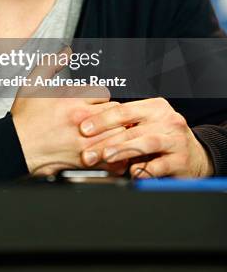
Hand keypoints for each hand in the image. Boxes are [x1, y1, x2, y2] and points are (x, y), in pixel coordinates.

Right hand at [11, 47, 117, 174]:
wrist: (16, 147)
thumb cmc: (24, 118)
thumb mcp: (33, 84)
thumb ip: (51, 64)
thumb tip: (66, 51)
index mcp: (72, 101)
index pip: (103, 93)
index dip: (99, 96)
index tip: (93, 101)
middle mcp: (82, 121)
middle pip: (115, 112)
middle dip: (110, 113)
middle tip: (103, 116)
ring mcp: (85, 142)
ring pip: (118, 133)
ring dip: (114, 131)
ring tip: (107, 131)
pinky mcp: (85, 161)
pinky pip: (112, 157)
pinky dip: (114, 153)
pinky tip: (108, 148)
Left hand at [79, 97, 213, 177]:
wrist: (195, 156)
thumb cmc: (162, 137)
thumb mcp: (146, 124)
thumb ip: (124, 124)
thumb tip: (89, 130)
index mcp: (154, 107)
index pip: (123, 110)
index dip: (101, 119)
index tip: (84, 128)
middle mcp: (166, 120)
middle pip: (130, 128)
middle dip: (105, 141)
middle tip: (88, 152)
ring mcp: (175, 140)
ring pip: (145, 143)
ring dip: (123, 150)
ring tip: (107, 157)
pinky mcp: (181, 160)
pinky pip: (159, 165)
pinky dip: (144, 169)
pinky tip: (132, 172)